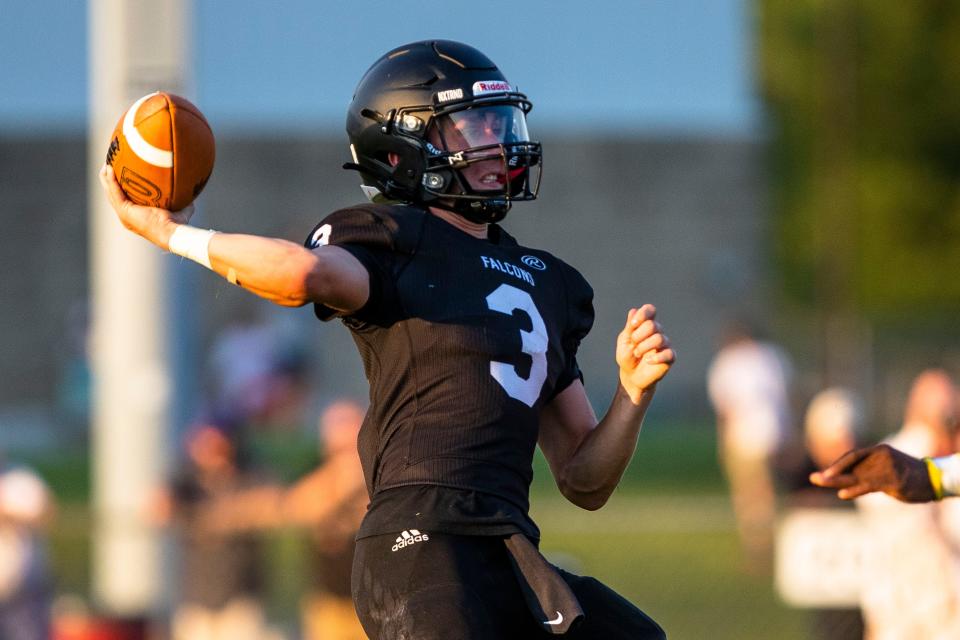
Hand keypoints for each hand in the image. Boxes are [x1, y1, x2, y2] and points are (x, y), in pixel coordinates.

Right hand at [98, 164, 193, 247]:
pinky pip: (114, 192)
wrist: (172, 233)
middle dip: (109, 178)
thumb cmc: (177, 225)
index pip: (124, 197)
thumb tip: (191, 190)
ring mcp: (124, 214)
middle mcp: (127, 215)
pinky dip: (111, 181)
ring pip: (110, 192)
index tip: (122, 170)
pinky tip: (110, 168)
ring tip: (107, 163)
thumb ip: (183, 200)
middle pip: (113, 193)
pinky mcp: (124, 212)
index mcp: (136, 214)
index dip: (121, 185)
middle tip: (110, 163)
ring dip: (106, 177)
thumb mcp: (180, 209)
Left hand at [616, 304, 674, 403]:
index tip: (633, 324)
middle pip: (652, 325)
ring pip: (659, 339)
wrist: (631, 376)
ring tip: (637, 354)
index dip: (643, 314)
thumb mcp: (624, 341)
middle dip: (638, 336)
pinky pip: (668, 353)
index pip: (650, 310)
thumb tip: (634, 311)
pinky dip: (656, 357)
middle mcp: (657, 332)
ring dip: (644, 347)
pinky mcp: (670, 357)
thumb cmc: (628, 357)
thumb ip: (630, 327)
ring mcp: (665, 344)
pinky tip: (648, 361)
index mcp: (645, 325)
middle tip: (633, 344)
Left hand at [809, 444, 935, 502]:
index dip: (838, 465)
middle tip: (813, 478)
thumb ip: (867, 474)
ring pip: (856, 476)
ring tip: (820, 482)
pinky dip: (855, 490)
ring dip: (836, 481)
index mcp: (877, 452)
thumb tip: (844, 482)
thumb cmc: (906, 477)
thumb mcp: (885, 472)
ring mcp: (886, 468)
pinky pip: (869, 485)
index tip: (825, 474)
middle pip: (850, 465)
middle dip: (830, 473)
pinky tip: (842, 494)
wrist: (932, 480)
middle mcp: (879, 457)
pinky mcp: (893, 480)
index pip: (853, 456)